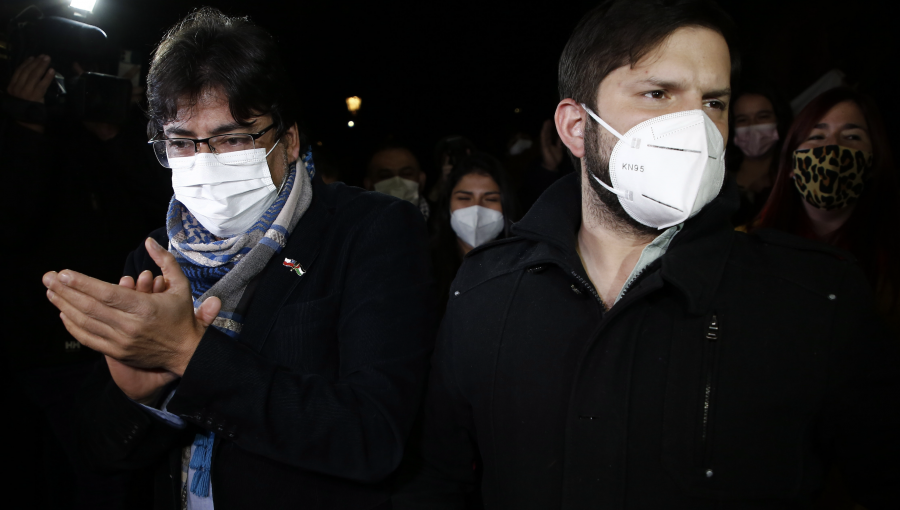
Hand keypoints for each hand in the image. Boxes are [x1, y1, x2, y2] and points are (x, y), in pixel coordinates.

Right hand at [7, 55, 54, 132]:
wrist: (27, 122)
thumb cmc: (24, 108)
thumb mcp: (18, 95)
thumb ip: (21, 84)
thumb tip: (30, 71)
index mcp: (11, 87)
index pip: (19, 71)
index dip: (26, 63)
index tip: (33, 57)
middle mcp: (17, 88)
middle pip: (27, 71)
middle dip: (36, 62)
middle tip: (44, 56)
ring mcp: (26, 92)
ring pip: (34, 76)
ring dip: (42, 66)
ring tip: (48, 60)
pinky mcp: (35, 96)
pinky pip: (43, 84)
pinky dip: (47, 76)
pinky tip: (52, 71)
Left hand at [43, 238, 220, 382]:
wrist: (186, 352)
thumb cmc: (182, 316)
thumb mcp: (181, 285)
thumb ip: (165, 261)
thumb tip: (148, 242)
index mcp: (145, 308)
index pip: (107, 294)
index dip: (82, 284)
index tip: (63, 273)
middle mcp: (131, 326)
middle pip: (90, 307)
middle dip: (65, 291)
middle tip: (48, 277)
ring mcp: (122, 342)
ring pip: (85, 323)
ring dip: (64, 306)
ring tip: (50, 292)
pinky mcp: (117, 352)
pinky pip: (88, 339)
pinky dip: (73, 326)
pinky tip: (63, 313)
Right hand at [540, 119, 563, 171]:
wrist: (552, 166)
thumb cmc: (555, 158)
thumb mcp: (560, 148)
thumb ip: (560, 142)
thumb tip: (564, 136)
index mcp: (551, 142)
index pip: (551, 133)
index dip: (552, 128)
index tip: (554, 121)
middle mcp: (547, 142)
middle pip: (548, 132)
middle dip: (548, 126)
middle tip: (549, 119)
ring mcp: (545, 144)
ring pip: (545, 134)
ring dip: (545, 128)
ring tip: (547, 121)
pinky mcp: (543, 147)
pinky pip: (543, 139)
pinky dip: (544, 134)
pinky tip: (544, 129)